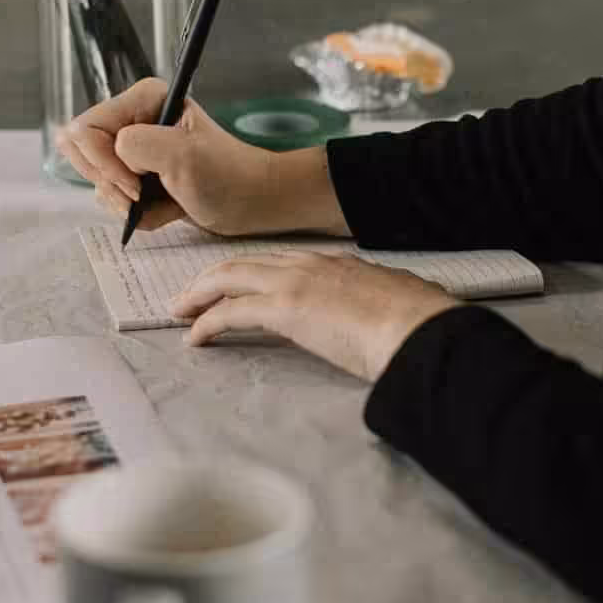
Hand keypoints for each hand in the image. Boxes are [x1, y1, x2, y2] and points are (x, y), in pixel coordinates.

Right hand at [57, 78, 348, 236]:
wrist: (254, 203)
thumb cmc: (228, 176)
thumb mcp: (184, 157)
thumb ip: (137, 145)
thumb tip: (110, 151)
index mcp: (143, 100)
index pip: (87, 130)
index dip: (104, 163)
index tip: (137, 185)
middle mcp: (133, 120)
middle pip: (81, 153)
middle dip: (109, 184)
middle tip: (143, 196)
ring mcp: (133, 150)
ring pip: (96, 181)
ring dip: (125, 203)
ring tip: (163, 202)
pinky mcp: (137, 176)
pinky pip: (112, 198)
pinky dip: (137, 213)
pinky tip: (167, 210)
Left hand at [170, 251, 458, 381]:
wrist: (421, 328)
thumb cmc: (419, 324)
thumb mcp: (399, 305)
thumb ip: (382, 308)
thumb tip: (389, 319)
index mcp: (338, 265)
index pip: (282, 263)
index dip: (253, 276)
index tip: (237, 290)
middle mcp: (311, 265)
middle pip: (246, 264)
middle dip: (212, 279)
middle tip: (190, 298)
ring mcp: (296, 283)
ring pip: (230, 278)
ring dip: (200, 295)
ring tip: (181, 312)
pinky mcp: (284, 310)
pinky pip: (231, 312)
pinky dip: (208, 323)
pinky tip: (196, 338)